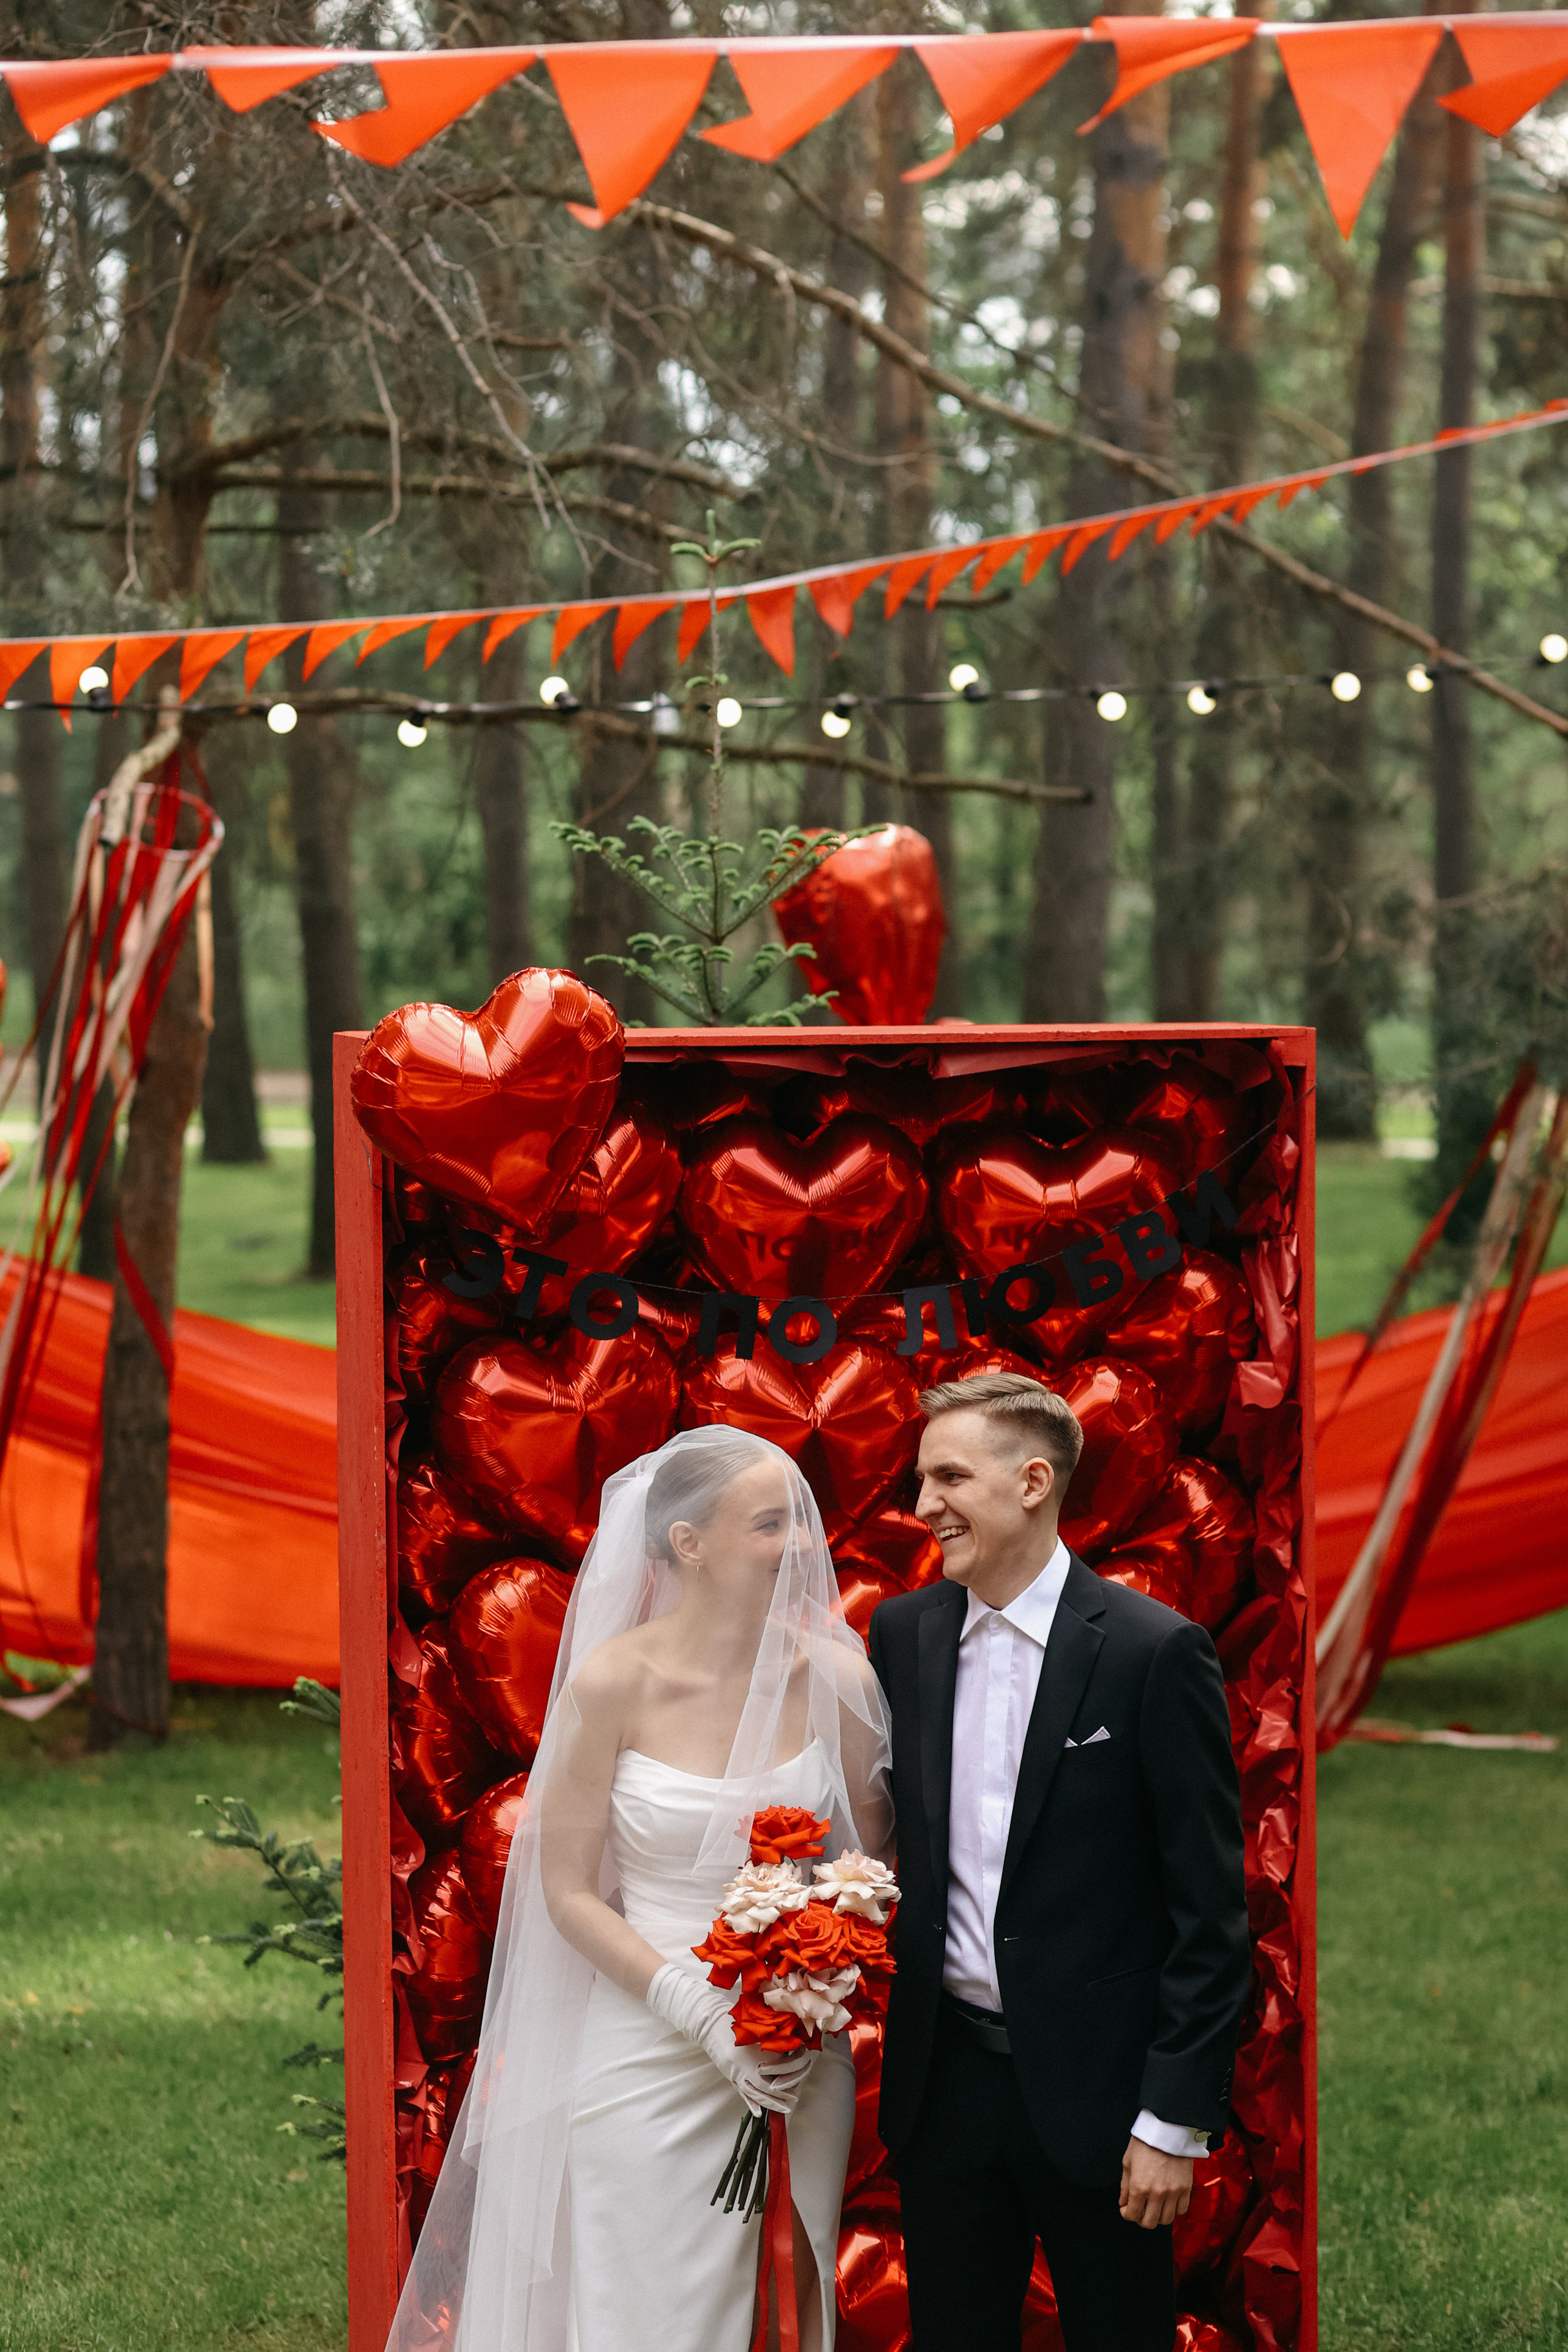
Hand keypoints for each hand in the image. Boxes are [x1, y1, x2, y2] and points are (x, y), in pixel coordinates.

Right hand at [645, 1962, 809, 2114]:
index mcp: (759, 2053)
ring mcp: (739, 2072)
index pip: (778, 2075)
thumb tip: (791, 2057)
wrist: (712, 2023)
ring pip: (756, 2094)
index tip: (796, 2088)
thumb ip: (772, 2048)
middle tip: (792, 2103)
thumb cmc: (737, 2024)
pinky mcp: (730, 2074)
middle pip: (769, 2088)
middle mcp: (749, 2066)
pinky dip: (751, 2103)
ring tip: (781, 2109)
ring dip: (770, 2103)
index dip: (788, 2084)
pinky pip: (742, 2092)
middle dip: (781, 2097)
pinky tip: (758, 2113)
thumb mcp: (758, 2034)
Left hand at [1119, 2137, 1192, 2229]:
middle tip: (1140, 2210)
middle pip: (1149, 2223)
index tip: (1126, 2209)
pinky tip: (1168, 2202)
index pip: (1132, 2215)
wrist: (1167, 2128)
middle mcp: (1156, 2193)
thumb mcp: (1127, 2161)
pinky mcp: (1186, 2188)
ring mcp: (1173, 2192)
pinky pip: (1181, 2210)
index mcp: (1139, 2187)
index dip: (1126, 2214)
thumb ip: (1125, 2185)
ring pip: (1166, 2220)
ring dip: (1158, 2216)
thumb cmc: (1145, 2142)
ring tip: (1154, 2206)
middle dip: (1141, 2219)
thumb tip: (1123, 2202)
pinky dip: (1174, 2210)